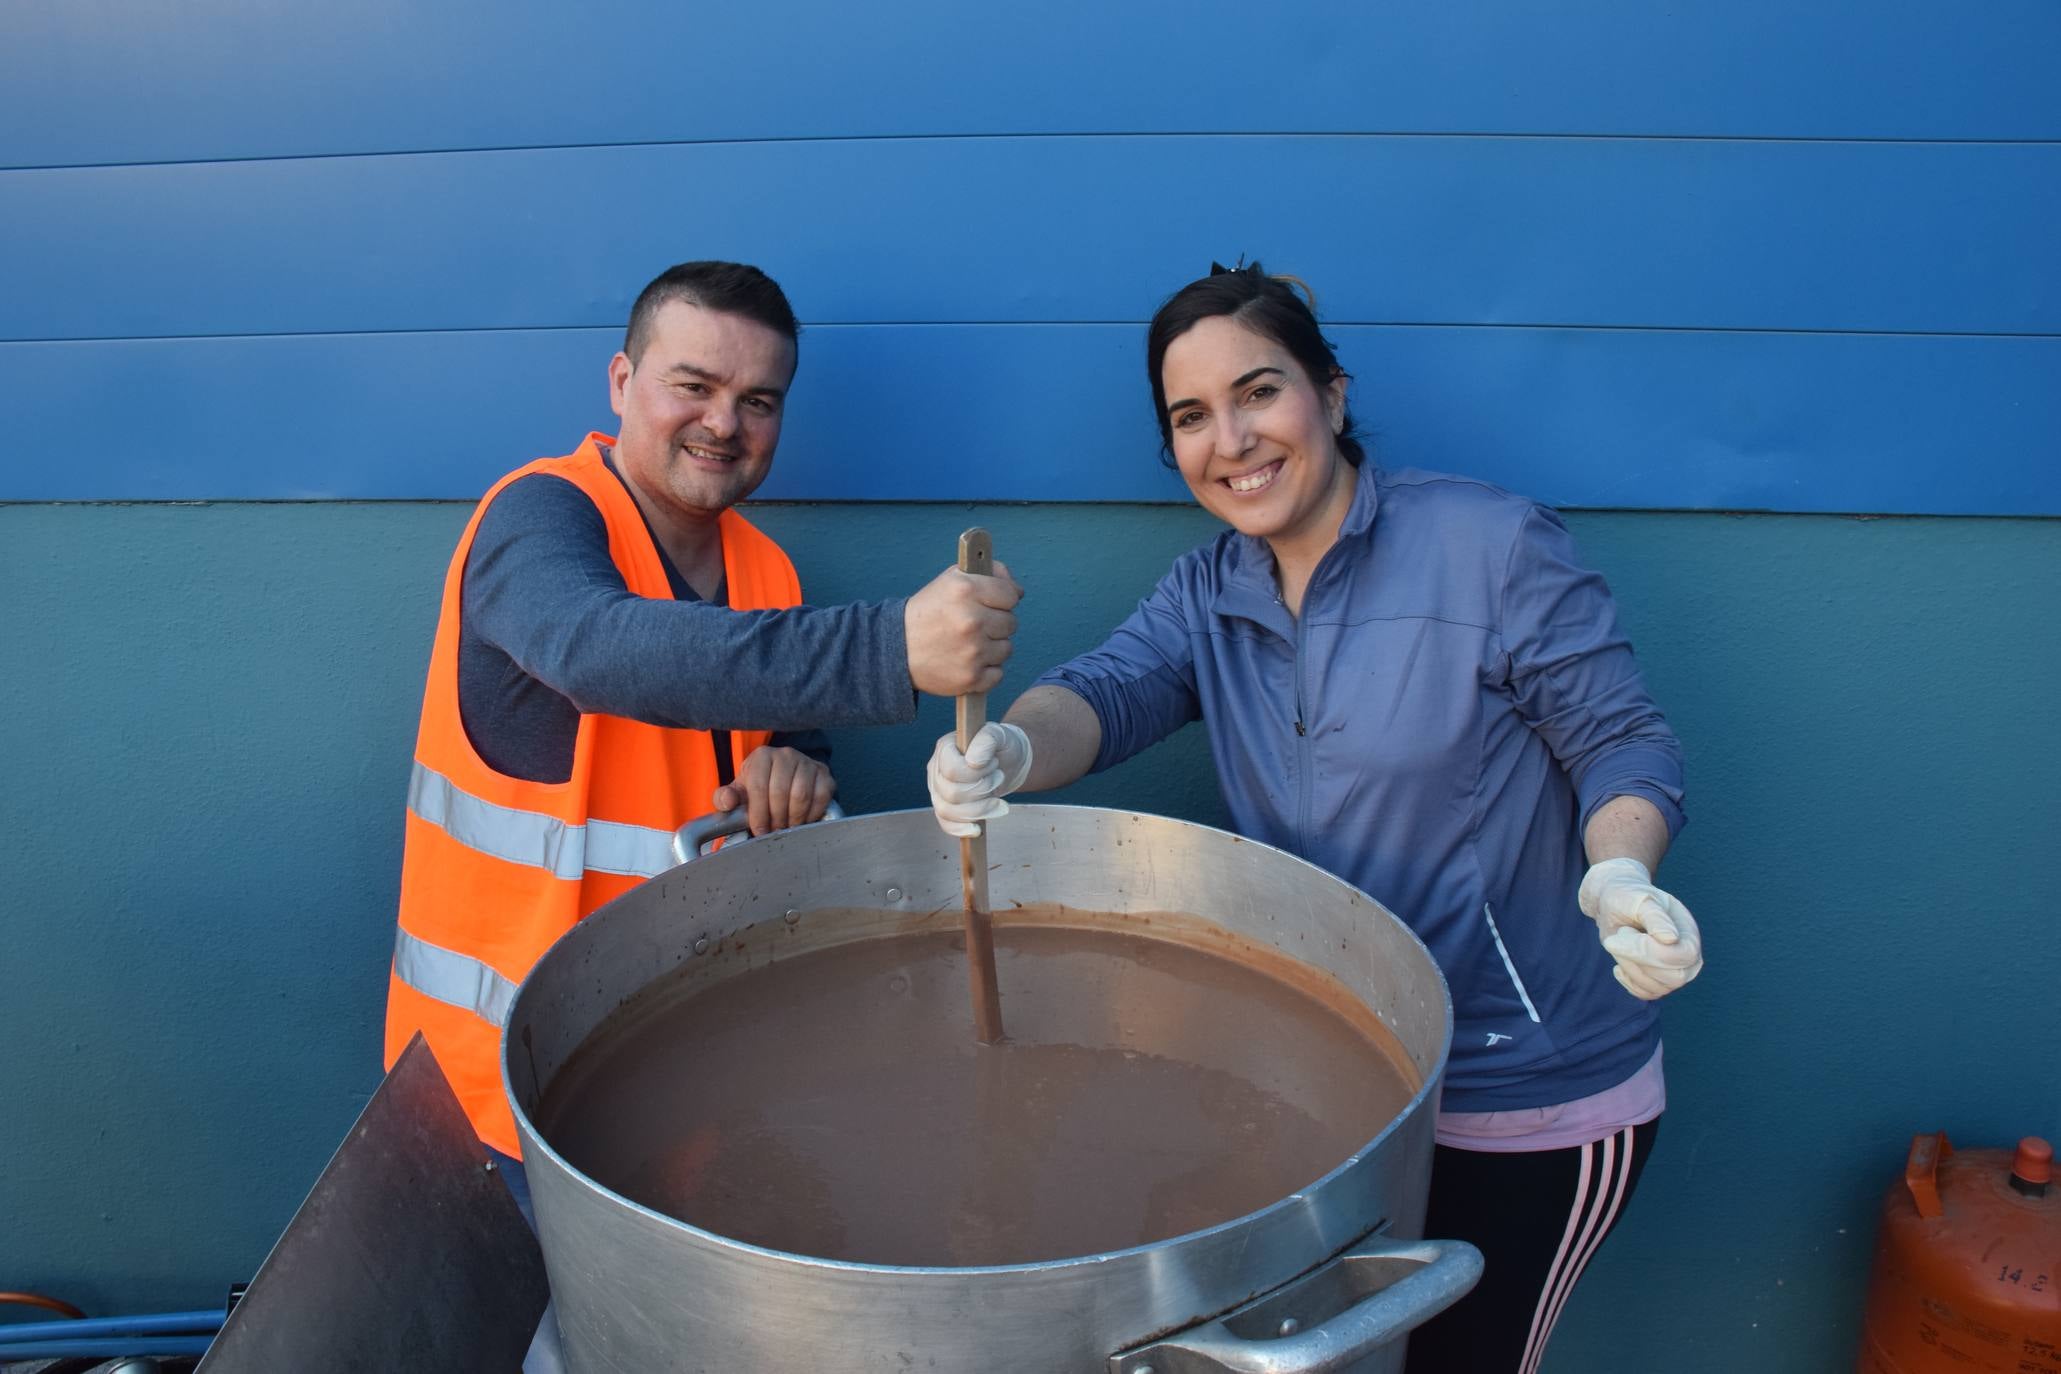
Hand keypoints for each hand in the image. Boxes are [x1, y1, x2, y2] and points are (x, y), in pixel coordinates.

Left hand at [712, 746, 835, 836]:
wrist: (783, 782)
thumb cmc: (758, 790)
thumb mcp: (738, 793)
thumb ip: (724, 798)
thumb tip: (727, 800)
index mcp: (761, 756)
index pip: (758, 786)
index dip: (758, 813)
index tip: (759, 830)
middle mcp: (786, 754)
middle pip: (780, 792)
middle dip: (776, 818)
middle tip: (774, 831)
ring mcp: (808, 763)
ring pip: (801, 795)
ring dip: (793, 818)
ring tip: (787, 827)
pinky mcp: (825, 775)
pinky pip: (821, 797)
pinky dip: (812, 814)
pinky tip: (803, 821)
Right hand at [904, 562, 1020, 696]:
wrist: (895, 650)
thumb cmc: (928, 613)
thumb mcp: (952, 579)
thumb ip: (989, 574)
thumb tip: (1018, 590)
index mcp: (966, 590)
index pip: (1011, 594)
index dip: (1002, 599)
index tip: (990, 603)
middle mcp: (971, 620)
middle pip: (1011, 623)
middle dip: (996, 624)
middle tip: (973, 626)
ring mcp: (972, 651)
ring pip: (1007, 648)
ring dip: (992, 647)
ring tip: (967, 644)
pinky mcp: (971, 677)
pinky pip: (998, 673)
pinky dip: (986, 670)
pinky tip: (967, 661)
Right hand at [927, 722, 1032, 837]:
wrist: (1008, 761)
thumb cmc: (1002, 745)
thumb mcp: (1000, 735)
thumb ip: (988, 740)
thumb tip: (973, 761)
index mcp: (945, 747)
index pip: (951, 769)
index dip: (976, 772)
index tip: (994, 764)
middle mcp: (936, 769)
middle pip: (950, 792)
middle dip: (982, 790)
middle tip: (999, 777)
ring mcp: (938, 790)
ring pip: (947, 811)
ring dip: (979, 809)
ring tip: (998, 800)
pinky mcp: (946, 807)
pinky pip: (945, 824)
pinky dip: (961, 829)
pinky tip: (977, 829)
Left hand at [1577, 857, 1703, 1000]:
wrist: (1614, 903)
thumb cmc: (1627, 897)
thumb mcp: (1639, 900)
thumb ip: (1655, 917)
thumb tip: (1671, 939)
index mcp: (1688, 930)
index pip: (1683, 955)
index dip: (1650, 951)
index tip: (1622, 933)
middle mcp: (1687, 953)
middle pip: (1675, 977)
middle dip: (1638, 960)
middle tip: (1620, 933)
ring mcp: (1674, 970)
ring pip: (1659, 988)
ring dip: (1629, 967)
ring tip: (1620, 942)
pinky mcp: (1657, 981)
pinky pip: (1646, 994)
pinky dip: (1628, 980)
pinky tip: (1619, 963)